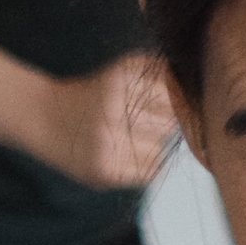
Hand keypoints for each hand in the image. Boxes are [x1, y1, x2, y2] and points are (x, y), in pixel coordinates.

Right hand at [42, 51, 178, 189]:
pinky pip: (150, 173)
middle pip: (172, 125)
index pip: (176, 97)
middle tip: (150, 124)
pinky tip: (130, 155)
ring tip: (134, 139)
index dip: (184, 104)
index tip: (184, 108)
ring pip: (162, 150)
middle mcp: (114, 108)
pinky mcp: (106, 170)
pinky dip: (148, 166)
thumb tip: (199, 93)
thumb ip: (161, 75)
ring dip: (158, 147)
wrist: (45, 118)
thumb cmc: (96, 94)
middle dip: (169, 126)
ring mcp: (108, 142)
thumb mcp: (124, 71)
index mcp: (122, 78)